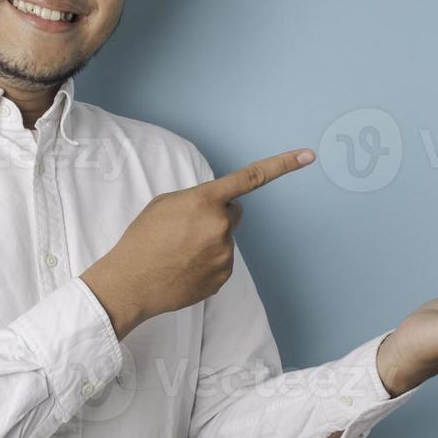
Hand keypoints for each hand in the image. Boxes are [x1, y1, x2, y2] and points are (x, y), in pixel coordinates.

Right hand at [81, 148, 315, 339]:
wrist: (131, 283)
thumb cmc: (142, 239)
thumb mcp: (165, 204)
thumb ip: (197, 199)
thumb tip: (217, 207)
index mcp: (205, 201)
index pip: (250, 178)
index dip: (282, 164)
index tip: (307, 155)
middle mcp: (221, 226)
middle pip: (234, 212)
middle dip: (218, 215)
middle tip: (186, 229)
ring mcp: (225, 254)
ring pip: (226, 239)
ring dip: (209, 241)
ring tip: (178, 252)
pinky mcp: (223, 277)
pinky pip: (221, 262)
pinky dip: (207, 262)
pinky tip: (183, 267)